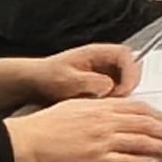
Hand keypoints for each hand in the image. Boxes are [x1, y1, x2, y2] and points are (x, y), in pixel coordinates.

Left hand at [0, 44, 139, 115]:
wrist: (32, 84)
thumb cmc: (46, 77)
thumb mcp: (67, 80)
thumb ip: (89, 82)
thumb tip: (109, 86)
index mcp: (97, 52)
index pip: (125, 56)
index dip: (129, 73)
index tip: (123, 90)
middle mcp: (103, 61)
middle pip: (129, 70)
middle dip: (127, 86)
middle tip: (118, 101)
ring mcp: (103, 73)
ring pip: (124, 82)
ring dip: (120, 96)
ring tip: (107, 107)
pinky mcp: (100, 86)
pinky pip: (115, 92)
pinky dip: (112, 101)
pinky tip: (100, 109)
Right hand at [7, 97, 161, 161]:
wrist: (31, 139)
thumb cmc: (48, 123)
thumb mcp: (76, 105)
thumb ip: (97, 106)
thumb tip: (113, 108)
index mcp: (101, 106)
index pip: (137, 108)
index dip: (155, 114)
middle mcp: (105, 121)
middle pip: (143, 124)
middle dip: (161, 130)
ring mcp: (102, 140)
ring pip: (139, 141)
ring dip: (157, 146)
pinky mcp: (97, 158)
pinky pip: (126, 160)